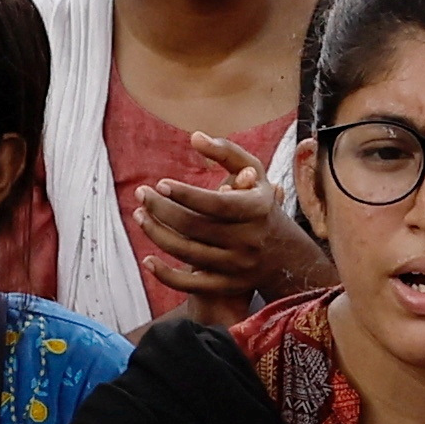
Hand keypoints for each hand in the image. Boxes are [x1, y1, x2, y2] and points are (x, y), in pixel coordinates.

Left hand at [127, 130, 327, 315]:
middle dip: (161, 209)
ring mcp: (238, 267)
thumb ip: (228, 152)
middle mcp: (249, 241)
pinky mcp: (227, 286)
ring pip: (187, 253)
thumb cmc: (260, 205)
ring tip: (139, 215)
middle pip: (195, 227)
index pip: (215, 203)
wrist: (285, 257)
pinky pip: (191, 286)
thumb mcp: (257, 174)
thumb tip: (194, 137)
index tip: (160, 183)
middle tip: (141, 194)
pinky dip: (165, 275)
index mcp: (257, 210)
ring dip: (156, 234)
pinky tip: (146, 259)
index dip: (184, 194)